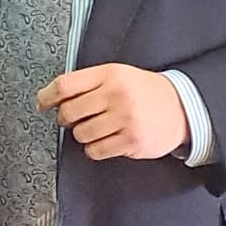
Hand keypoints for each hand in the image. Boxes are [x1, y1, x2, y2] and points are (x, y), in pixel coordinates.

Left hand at [38, 65, 188, 160]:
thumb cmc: (144, 92)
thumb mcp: (118, 76)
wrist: (183, 107)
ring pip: (80, 134)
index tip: (43, 103)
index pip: (65, 85)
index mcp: (110, 75)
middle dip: (66, 118)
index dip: (47, 96)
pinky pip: (95, 151)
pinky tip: (108, 139)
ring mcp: (125, 120)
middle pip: (68, 112)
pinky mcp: (131, 142)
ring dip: (84, 134)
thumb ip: (87, 83)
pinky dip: (96, 148)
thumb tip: (50, 98)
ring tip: (100, 127)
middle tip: (77, 118)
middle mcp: (117, 95)